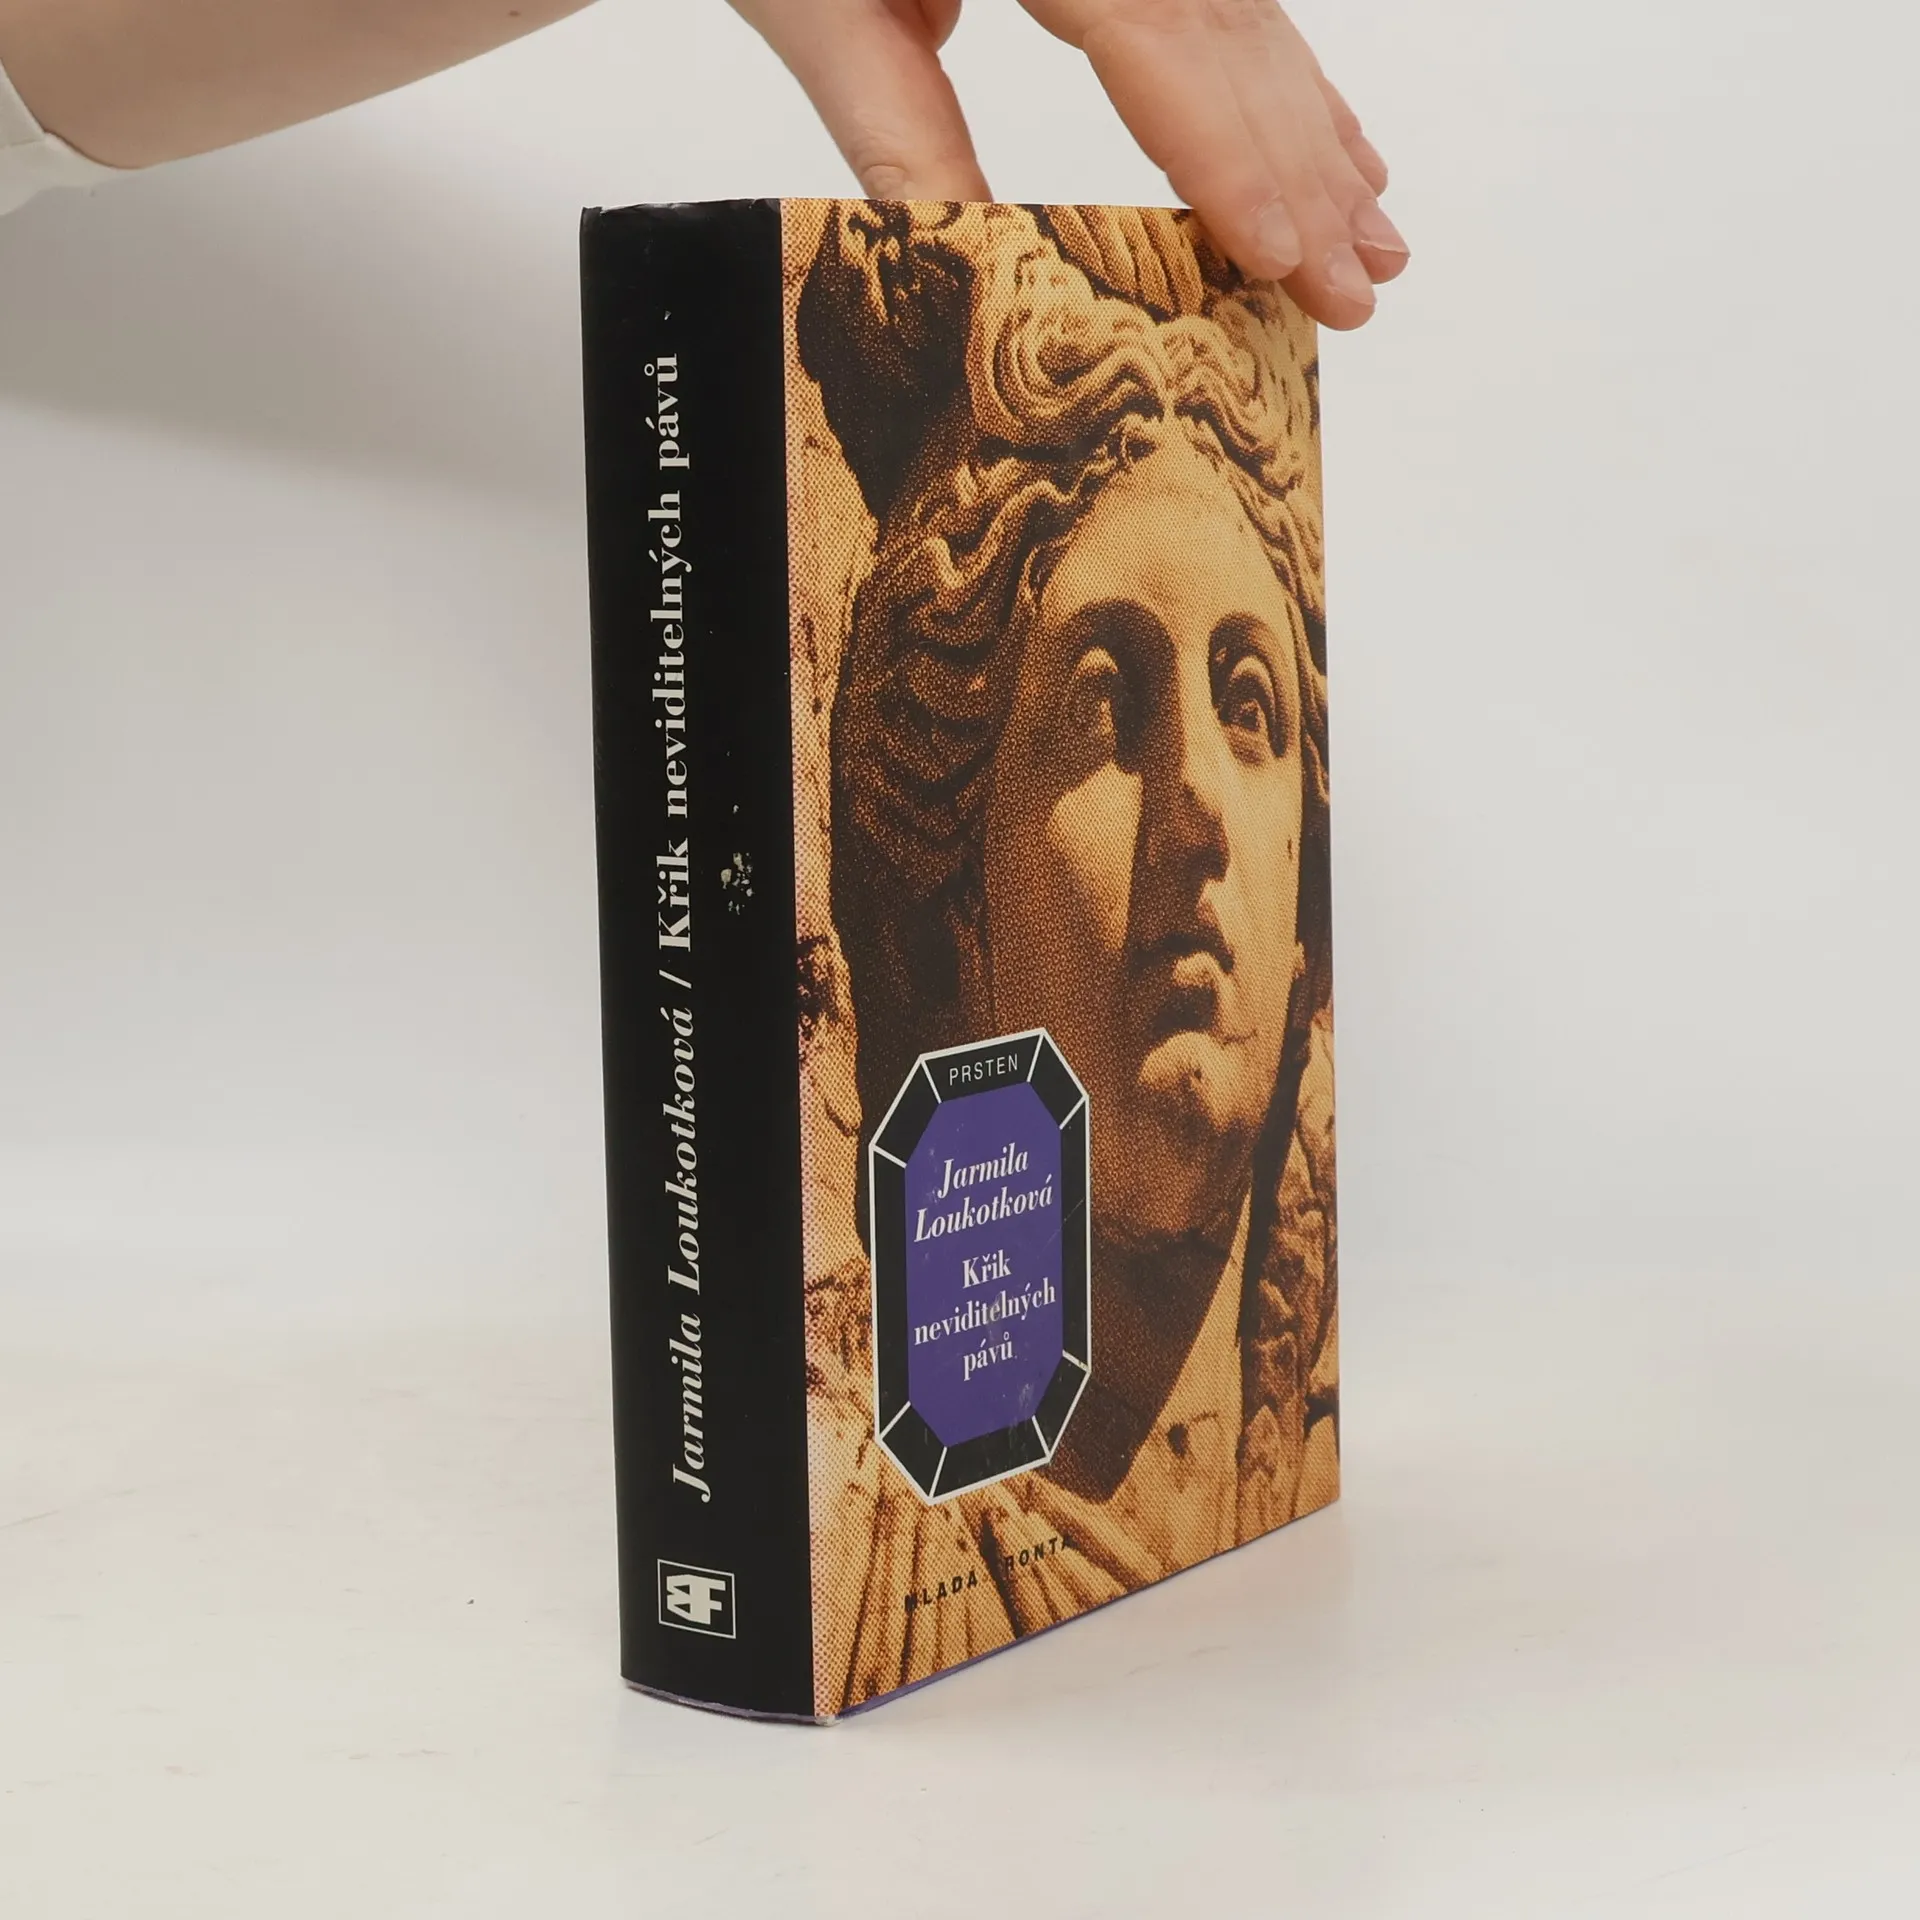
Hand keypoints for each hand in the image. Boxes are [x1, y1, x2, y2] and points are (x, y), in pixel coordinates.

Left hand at [730, 0, 1406, 328]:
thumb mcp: (824, 13)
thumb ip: (900, 135)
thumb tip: (978, 265)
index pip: (1162, 37)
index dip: (1229, 152)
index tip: (1278, 253)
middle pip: (1228, 31)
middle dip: (1299, 169)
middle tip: (1353, 288)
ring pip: (1248, 16)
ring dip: (1316, 135)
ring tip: (1370, 239)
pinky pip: (1229, 1)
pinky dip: (1282, 79)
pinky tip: (1331, 139)